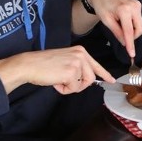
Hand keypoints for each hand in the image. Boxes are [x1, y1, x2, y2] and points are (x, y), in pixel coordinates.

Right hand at [0, 46, 114, 94]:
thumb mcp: (65, 60)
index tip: (112, 80)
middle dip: (79, 85)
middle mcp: (81, 55)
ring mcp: (77, 63)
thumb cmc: (44, 64)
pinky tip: (55, 81)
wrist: (29, 64)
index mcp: (80, 51)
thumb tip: (87, 80)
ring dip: (70, 87)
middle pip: (91, 78)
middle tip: (64, 82)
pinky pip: (73, 88)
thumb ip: (77, 67)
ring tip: (58, 80)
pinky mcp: (72, 72)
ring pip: (83, 84)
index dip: (104, 74)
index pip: (96, 64)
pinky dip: (63, 89)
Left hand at [86, 0, 141, 58]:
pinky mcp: (138, 4)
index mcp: (124, 10)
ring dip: (133, 30)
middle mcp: (134, 6)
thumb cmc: (102, 6)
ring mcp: (137, 4)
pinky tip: (124, 21)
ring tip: (120, 26)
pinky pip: (139, 19)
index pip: (129, 31)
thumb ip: (117, 32)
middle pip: (140, 29)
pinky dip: (133, 24)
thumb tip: (125, 43)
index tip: (132, 54)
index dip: (131, 44)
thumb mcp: (106, 21)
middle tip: (122, 36)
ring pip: (141, 25)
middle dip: (133, 36)